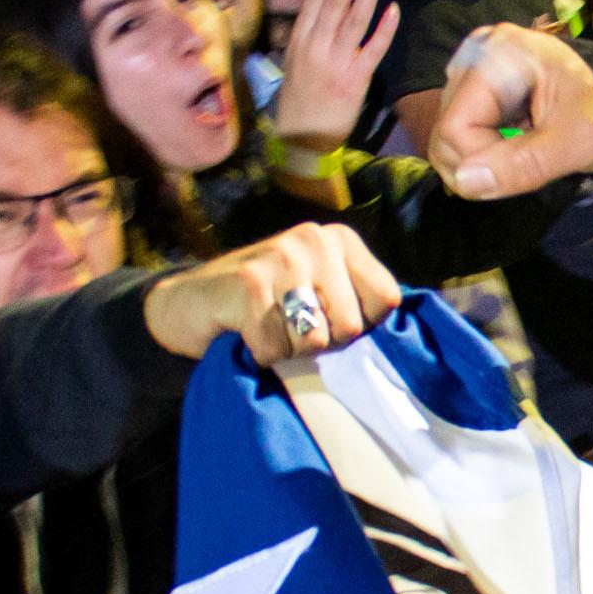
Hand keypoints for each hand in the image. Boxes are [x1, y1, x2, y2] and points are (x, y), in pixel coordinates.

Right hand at [143, 222, 404, 365]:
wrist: (189, 303)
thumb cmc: (265, 306)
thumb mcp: (319, 292)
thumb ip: (356, 303)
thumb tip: (403, 337)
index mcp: (341, 240)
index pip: (387, 301)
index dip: (361, 328)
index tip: (328, 323)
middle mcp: (315, 239)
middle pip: (351, 327)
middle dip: (321, 345)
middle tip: (290, 329)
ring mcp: (282, 257)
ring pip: (315, 341)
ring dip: (289, 351)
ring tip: (269, 329)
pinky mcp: (249, 283)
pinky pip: (277, 348)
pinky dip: (260, 353)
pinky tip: (245, 333)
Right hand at [273, 0, 395, 141]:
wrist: (301, 139)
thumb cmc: (299, 100)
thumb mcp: (295, 62)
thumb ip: (310, 35)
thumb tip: (326, 5)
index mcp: (299, 39)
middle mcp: (316, 46)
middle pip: (336, 0)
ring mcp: (336, 62)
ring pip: (354, 17)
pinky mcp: (355, 80)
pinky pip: (372, 50)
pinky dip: (384, 29)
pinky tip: (394, 8)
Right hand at [424, 22, 592, 198]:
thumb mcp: (576, 143)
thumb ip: (525, 164)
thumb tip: (465, 182)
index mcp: (501, 54)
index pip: (456, 127)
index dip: (482, 162)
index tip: (526, 166)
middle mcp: (476, 53)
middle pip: (446, 133)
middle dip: (482, 164)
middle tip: (528, 163)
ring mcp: (470, 68)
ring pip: (446, 138)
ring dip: (482, 161)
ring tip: (523, 152)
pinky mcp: (470, 86)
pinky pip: (457, 133)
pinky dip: (482, 151)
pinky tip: (512, 142)